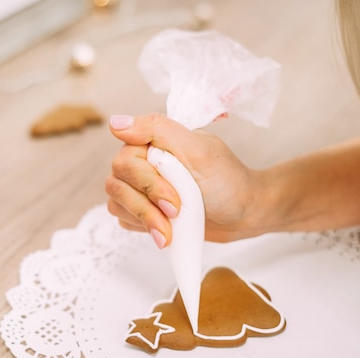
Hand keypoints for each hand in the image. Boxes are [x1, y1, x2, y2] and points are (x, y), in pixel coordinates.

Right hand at [105, 113, 265, 246]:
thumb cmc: (228, 183)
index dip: (148, 184)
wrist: (243, 214)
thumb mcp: (199, 151)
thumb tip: (116, 123)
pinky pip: (123, 217)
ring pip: (116, 202)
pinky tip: (165, 230)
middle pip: (117, 183)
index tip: (174, 201)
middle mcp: (143, 161)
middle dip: (147, 206)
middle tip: (177, 214)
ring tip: (170, 231)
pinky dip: (143, 227)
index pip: (125, 161)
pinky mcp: (142, 208)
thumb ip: (158, 130)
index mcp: (154, 142)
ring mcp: (140, 186)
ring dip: (145, 220)